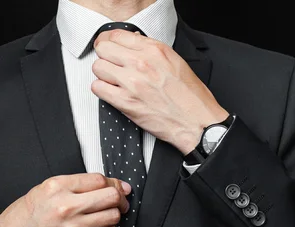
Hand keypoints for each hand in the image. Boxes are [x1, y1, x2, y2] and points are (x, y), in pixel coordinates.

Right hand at [0, 173, 131, 226]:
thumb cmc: (24, 216)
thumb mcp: (44, 189)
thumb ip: (75, 184)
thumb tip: (108, 184)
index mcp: (57, 187)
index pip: (99, 180)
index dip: (112, 183)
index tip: (116, 186)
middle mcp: (66, 206)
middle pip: (111, 197)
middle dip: (119, 197)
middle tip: (119, 199)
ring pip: (113, 216)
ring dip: (114, 213)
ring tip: (107, 213)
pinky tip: (98, 226)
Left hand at [91, 29, 228, 154]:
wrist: (196, 122)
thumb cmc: (190, 96)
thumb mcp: (175, 62)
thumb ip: (152, 51)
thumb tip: (134, 42)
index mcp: (154, 50)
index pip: (117, 35)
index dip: (109, 41)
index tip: (108, 47)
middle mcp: (141, 62)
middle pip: (103, 49)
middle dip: (104, 56)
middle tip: (109, 64)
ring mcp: (132, 82)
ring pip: (98, 68)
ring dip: (103, 74)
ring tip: (113, 81)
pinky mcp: (125, 102)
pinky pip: (98, 88)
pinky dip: (102, 90)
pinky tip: (112, 92)